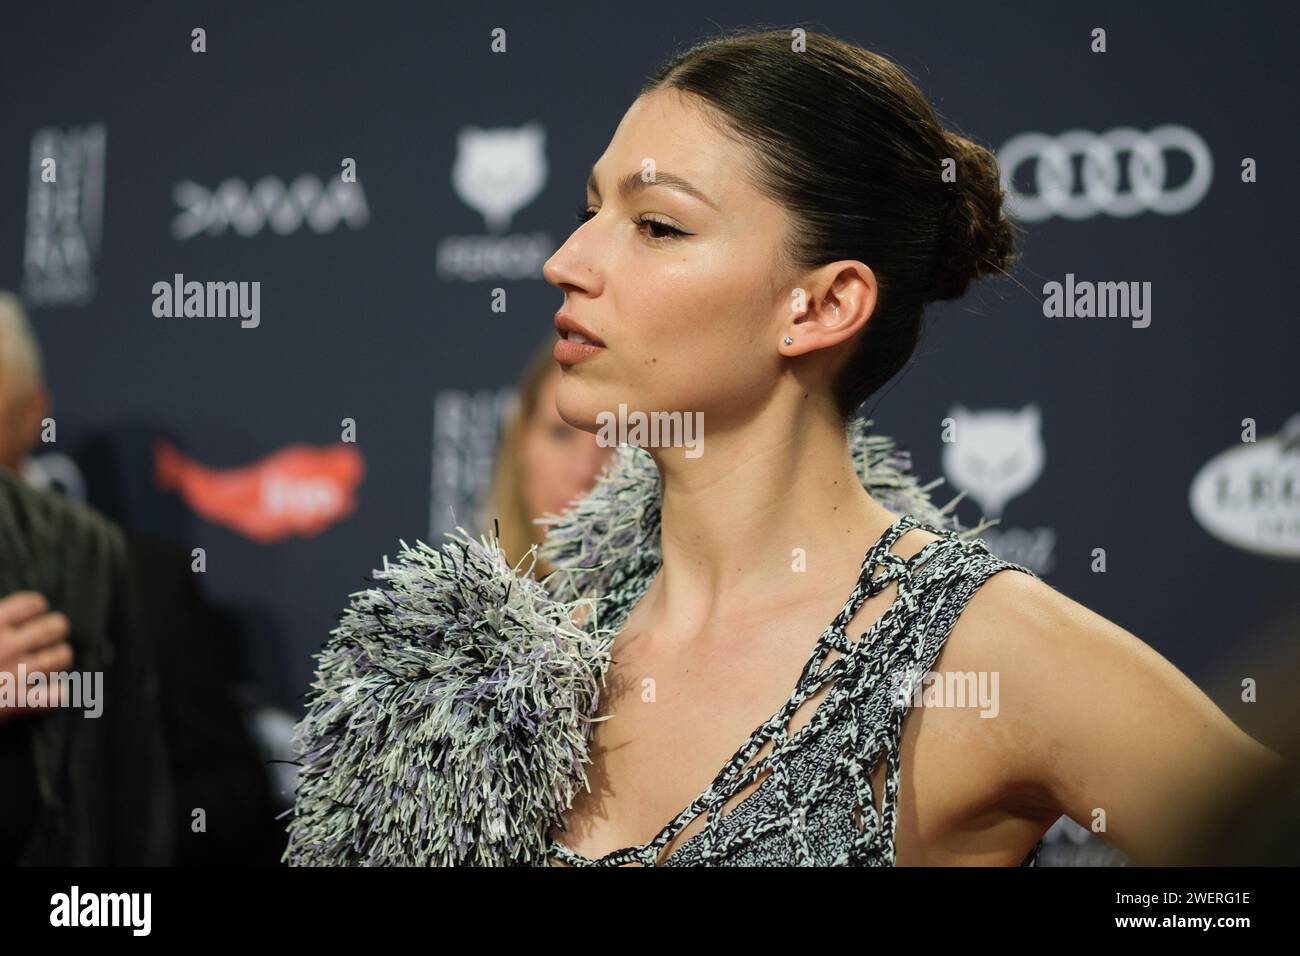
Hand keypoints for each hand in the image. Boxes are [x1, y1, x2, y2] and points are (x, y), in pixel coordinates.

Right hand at [0, 591, 72, 722]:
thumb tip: (2, 614)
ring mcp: (16, 674)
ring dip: (60, 658)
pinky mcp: (17, 704)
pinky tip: (50, 692)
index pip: (32, 604)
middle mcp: (8, 645)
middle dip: (55, 630)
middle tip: (52, 634)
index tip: (36, 613)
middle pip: (54, 628)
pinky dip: (56, 694)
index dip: (37, 608)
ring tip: (55, 660)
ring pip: (62, 658)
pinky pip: (56, 696)